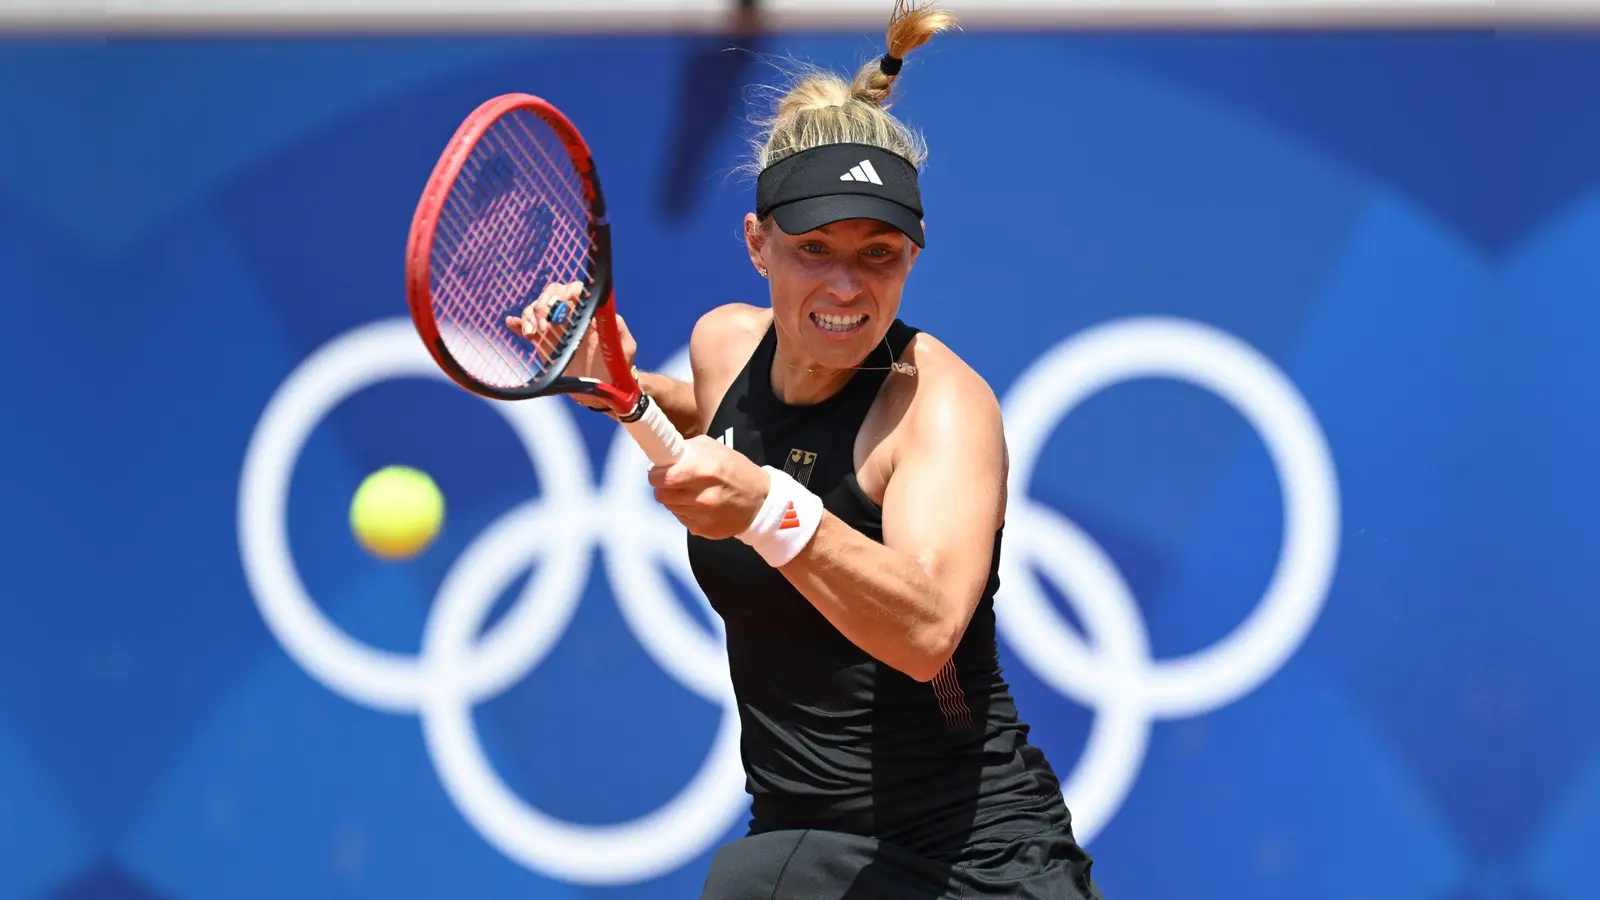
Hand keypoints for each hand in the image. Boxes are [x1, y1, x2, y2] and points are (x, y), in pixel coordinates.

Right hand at [504, 281, 636, 410]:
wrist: (605, 389)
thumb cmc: (620, 366)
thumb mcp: (626, 346)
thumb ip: (618, 326)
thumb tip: (604, 308)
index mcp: (589, 314)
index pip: (574, 291)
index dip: (565, 292)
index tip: (561, 305)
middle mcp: (571, 317)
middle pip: (551, 296)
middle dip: (544, 304)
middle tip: (545, 324)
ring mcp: (556, 330)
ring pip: (536, 310)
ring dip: (530, 315)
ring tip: (532, 332)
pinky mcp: (544, 344)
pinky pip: (527, 329)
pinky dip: (518, 323)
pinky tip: (511, 323)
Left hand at [647, 435, 770, 538]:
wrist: (761, 502)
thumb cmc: (737, 470)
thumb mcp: (715, 449)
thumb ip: (687, 450)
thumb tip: (662, 456)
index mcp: (705, 470)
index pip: (662, 477)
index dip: (656, 474)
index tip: (658, 471)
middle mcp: (702, 496)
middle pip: (661, 495)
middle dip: (664, 486)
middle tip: (674, 481)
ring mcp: (702, 516)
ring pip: (670, 507)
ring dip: (675, 499)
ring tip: (691, 492)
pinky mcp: (702, 530)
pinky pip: (681, 519)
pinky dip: (685, 511)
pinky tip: (700, 505)